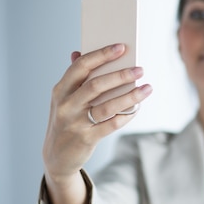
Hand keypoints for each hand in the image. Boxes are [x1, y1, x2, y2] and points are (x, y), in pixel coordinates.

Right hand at [42, 43, 151, 183]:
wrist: (56, 156)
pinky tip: (138, 107)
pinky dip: (127, 115)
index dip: (101, 55)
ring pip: (107, 106)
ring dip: (130, 96)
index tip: (121, 47)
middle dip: (121, 75)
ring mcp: (75, 123)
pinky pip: (112, 124)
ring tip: (147, 88)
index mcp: (61, 90)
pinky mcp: (86, 138)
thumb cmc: (66, 120)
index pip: (81, 66)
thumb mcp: (64, 99)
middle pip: (96, 85)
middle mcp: (66, 105)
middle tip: (140, 69)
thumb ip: (74, 78)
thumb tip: (79, 51)